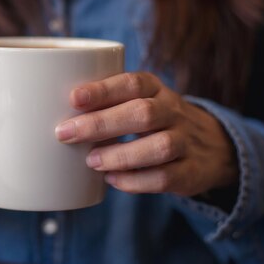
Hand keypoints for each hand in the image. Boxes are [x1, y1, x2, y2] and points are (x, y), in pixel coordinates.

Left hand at [55, 72, 237, 196]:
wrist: (213, 145)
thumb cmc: (154, 121)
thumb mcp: (137, 101)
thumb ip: (105, 103)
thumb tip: (50, 111)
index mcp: (155, 89)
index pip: (131, 83)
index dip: (103, 90)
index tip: (73, 98)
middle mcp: (173, 111)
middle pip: (142, 113)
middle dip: (101, 124)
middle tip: (66, 133)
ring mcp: (186, 142)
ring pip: (159, 146)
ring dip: (121, 155)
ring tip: (91, 161)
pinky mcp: (191, 172)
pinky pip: (166, 177)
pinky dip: (136, 181)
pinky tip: (112, 180)